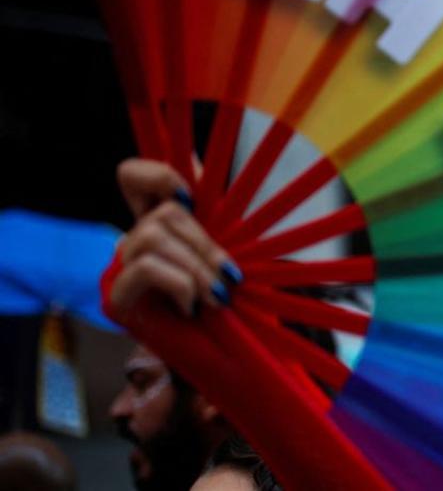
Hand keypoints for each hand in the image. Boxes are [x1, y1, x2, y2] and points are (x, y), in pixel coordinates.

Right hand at [109, 159, 237, 316]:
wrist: (231, 355)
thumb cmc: (236, 303)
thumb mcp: (231, 251)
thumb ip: (215, 216)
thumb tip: (197, 180)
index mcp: (163, 223)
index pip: (132, 175)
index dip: (159, 175)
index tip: (192, 198)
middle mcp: (137, 241)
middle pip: (162, 212)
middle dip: (204, 243)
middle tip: (229, 276)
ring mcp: (123, 269)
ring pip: (152, 235)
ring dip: (195, 267)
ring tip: (215, 296)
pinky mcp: (118, 297)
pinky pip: (146, 267)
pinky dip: (179, 284)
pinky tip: (191, 307)